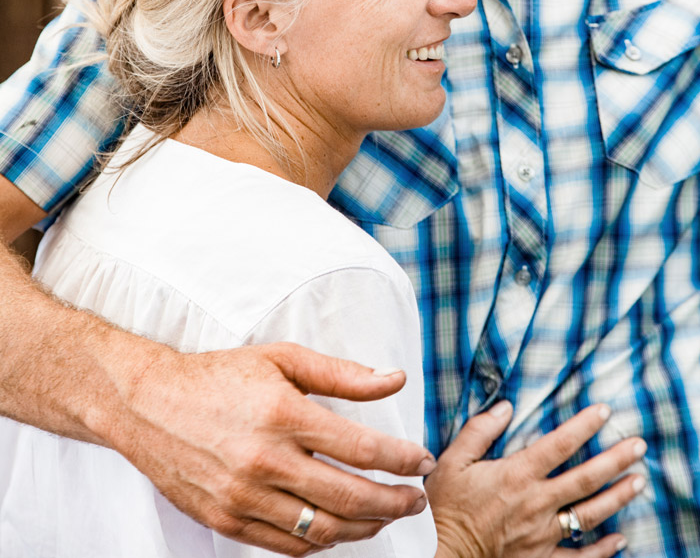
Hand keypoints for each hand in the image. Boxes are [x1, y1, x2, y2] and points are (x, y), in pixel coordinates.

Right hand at [103, 339, 434, 554]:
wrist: (149, 404)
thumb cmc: (220, 375)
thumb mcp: (282, 358)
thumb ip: (342, 374)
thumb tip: (395, 379)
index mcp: (284, 415)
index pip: (361, 448)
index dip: (402, 459)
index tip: (423, 459)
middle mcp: (265, 462)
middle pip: (349, 498)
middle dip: (394, 502)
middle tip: (416, 497)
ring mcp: (244, 497)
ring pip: (322, 531)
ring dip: (364, 528)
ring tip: (384, 515)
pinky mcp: (226, 521)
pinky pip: (287, 546)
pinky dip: (322, 543)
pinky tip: (339, 528)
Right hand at [426, 402, 644, 557]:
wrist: (440, 553)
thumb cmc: (445, 506)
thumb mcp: (453, 460)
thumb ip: (480, 430)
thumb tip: (506, 407)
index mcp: (516, 475)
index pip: (559, 444)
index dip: (584, 426)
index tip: (604, 411)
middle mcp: (536, 503)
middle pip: (585, 478)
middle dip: (615, 460)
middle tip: (638, 445)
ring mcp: (542, 535)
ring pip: (589, 514)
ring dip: (617, 497)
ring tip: (639, 481)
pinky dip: (603, 550)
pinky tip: (621, 539)